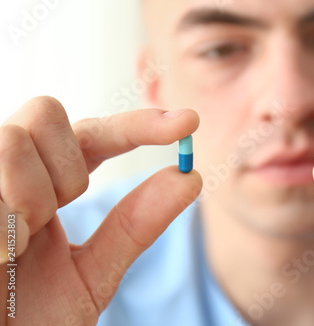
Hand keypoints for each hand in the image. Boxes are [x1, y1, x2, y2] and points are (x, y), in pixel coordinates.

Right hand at [0, 97, 201, 324]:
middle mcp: (9, 174)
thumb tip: (190, 178)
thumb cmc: (30, 320)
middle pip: (47, 112)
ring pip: (20, 135)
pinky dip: (11, 213)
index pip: (93, 136)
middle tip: (50, 221)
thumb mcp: (91, 273)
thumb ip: (136, 226)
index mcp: (45, 188)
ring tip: (14, 246)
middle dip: (66, 167)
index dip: (139, 125)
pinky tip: (2, 251)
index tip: (189, 123)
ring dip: (34, 193)